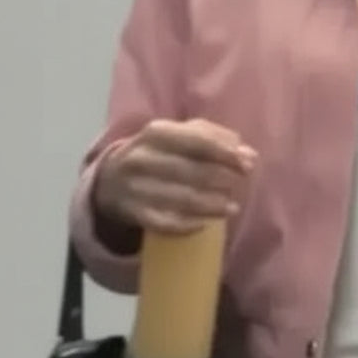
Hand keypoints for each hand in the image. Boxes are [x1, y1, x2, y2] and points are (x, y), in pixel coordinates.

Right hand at [93, 118, 257, 235]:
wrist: (109, 180)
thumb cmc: (158, 152)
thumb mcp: (180, 135)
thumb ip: (214, 139)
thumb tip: (248, 154)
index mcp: (157, 132)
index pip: (197, 142)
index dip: (226, 154)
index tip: (248, 165)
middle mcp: (142, 158)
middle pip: (192, 171)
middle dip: (222, 180)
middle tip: (239, 186)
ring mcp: (135, 187)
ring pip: (182, 199)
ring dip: (212, 205)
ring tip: (231, 207)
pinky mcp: (133, 213)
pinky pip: (166, 223)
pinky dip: (190, 225)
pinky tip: (206, 224)